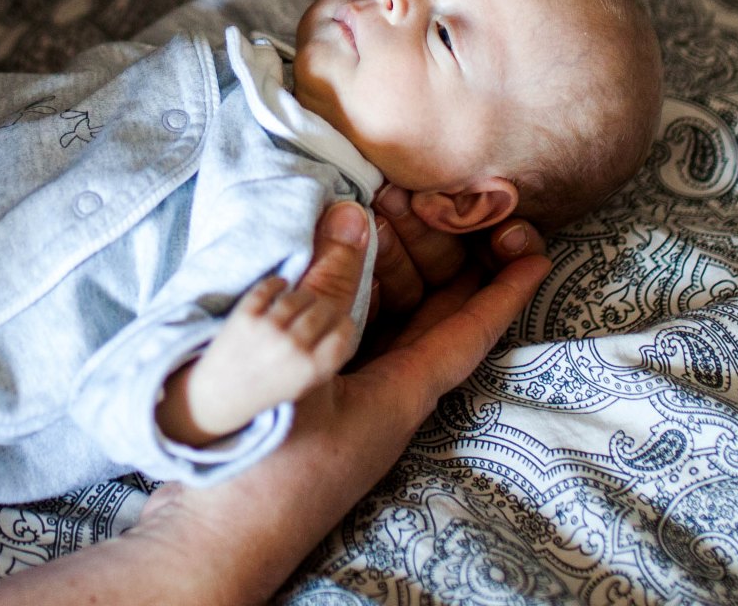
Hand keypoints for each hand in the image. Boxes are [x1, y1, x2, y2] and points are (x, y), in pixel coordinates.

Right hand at [0, 201, 547, 604]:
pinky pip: (347, 325)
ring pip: (388, 312)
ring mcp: (345, 392)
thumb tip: (353, 217)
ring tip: (368, 206)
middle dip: (436, 249)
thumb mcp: (299, 366)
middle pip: (432, 309)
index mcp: (403, 394)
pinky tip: (328, 250)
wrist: (204, 542)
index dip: (505, 288)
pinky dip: (348, 285)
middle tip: (414, 196)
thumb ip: (326, 288)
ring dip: (387, 260)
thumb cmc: (262, 466)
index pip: (472, 331)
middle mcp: (385, 391)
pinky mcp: (308, 392)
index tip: (533, 246)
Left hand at [158, 271, 359, 444]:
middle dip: (324, 307)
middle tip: (319, 310)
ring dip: (303, 296)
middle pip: (323, 309)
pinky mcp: (244, 316)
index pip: (345, 331)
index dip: (344, 324)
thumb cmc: (268, 389)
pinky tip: (282, 287)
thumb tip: (342, 319)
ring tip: (301, 302)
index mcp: (311, 369)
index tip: (338, 323)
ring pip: (298, 296)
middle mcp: (292, 347)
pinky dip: (278, 283)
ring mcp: (267, 329)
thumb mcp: (305, 384)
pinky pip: (269, 287)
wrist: (220, 396)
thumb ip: (326, 357)